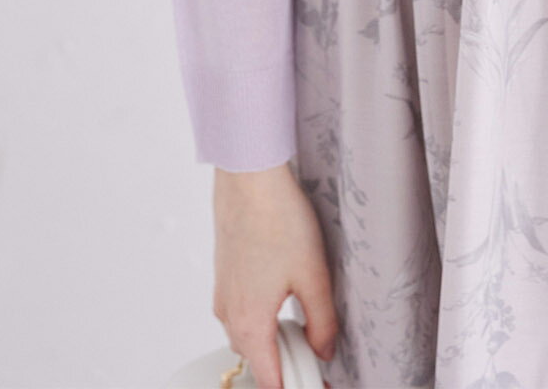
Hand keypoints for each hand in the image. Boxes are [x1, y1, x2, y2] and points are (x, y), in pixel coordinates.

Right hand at [212, 162, 338, 388]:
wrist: (249, 179)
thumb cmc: (278, 220)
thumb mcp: (314, 275)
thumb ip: (322, 322)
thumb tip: (324, 350)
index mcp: (250, 324)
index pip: (270, 381)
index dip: (297, 385)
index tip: (318, 380)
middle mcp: (229, 316)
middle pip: (258, 361)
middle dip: (287, 364)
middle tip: (318, 353)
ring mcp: (223, 296)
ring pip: (249, 336)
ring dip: (274, 340)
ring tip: (306, 323)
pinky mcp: (224, 277)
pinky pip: (242, 313)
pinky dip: (262, 318)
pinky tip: (285, 295)